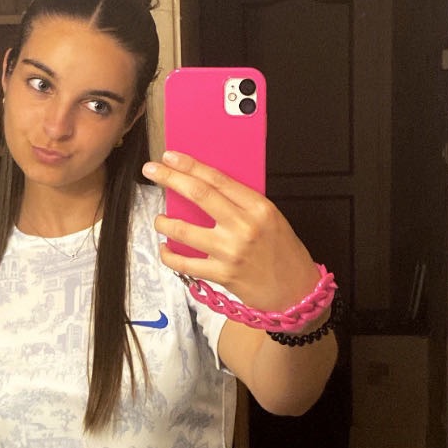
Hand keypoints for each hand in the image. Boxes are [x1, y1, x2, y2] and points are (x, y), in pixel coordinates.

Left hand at [143, 150, 321, 314]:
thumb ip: (242, 204)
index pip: (218, 179)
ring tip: (159, 220)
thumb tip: (206, 188)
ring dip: (164, 222)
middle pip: (198, 195)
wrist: (295, 291)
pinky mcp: (221, 274)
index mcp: (258, 207)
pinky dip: (169, 255)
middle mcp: (244, 226)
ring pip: (184, 230)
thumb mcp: (271, 218)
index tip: (171, 157)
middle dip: (169, 179)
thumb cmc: (283, 253)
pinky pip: (184, 263)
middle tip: (151, 170)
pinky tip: (166, 249)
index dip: (190, 165)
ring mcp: (230, 251)